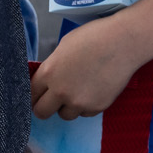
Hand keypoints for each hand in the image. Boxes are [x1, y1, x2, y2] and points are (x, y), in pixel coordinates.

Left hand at [30, 15, 149, 120]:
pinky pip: (85, 113)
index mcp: (49, 72)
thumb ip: (53, 66)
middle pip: (41, 112)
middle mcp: (60, 91)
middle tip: (53, 101)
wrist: (123, 42)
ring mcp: (79, 101)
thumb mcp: (64, 46)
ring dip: (68, 107)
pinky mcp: (97, 107)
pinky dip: (87, 105)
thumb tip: (49, 79)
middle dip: (45, 107)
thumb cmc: (94, 37)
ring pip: (65, 115)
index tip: (38, 95)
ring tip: (80, 90)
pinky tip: (95, 89)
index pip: (30, 94)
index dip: (33, 94)